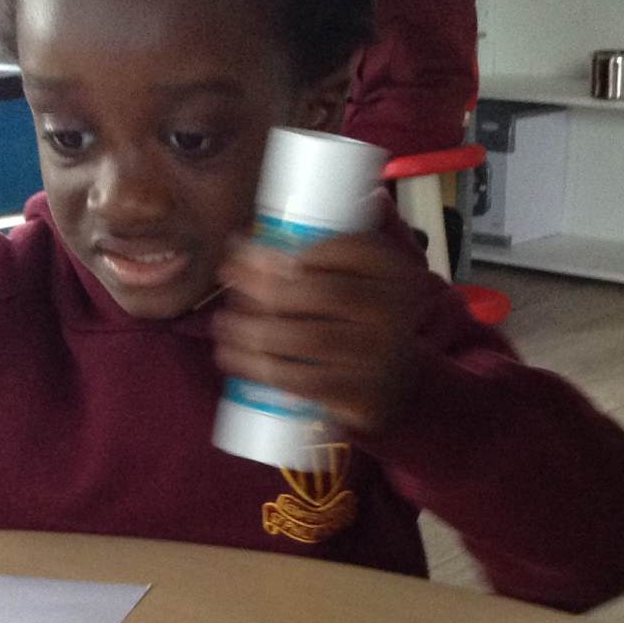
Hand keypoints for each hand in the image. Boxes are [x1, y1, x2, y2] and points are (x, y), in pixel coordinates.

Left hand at [214, 232, 425, 435]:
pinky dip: (262, 368)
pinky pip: (304, 380)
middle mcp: (397, 314)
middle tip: (228, 277)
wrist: (401, 388)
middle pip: (324, 292)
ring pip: (308, 337)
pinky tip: (233, 357)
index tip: (256, 249)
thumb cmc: (368, 324)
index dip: (302, 247)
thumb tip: (301, 225)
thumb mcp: (372, 280)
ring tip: (222, 323)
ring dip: (254, 329)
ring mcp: (381, 358)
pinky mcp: (361, 397)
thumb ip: (348, 245)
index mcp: (399, 275)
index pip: (353, 249)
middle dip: (267, 284)